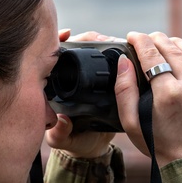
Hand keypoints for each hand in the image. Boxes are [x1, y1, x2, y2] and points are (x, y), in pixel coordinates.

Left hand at [44, 29, 115, 158]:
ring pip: (96, 51)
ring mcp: (91, 79)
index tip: (68, 35)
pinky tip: (125, 48)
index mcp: (58, 85)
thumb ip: (59, 134)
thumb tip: (63, 121)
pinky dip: (118, 51)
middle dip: (88, 38)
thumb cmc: (74, 141)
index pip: (56, 57)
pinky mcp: (108, 82)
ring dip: (104, 42)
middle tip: (100, 38)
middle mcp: (73, 78)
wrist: (95, 148)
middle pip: (79, 48)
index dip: (61, 43)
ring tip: (113, 40)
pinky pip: (112, 62)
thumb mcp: (63, 140)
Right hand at [114, 32, 181, 165]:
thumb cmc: (158, 144)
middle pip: (172, 49)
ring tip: (166, 44)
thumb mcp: (130, 122)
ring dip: (176, 43)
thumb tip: (124, 61)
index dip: (140, 41)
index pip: (152, 55)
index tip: (133, 36)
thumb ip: (124, 90)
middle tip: (147, 38)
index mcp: (168, 94)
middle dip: (156, 39)